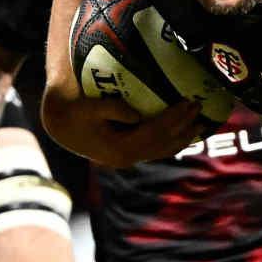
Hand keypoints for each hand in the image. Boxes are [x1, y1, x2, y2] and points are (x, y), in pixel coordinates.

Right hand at [42, 89, 206, 168]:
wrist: (61, 125)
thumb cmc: (75, 111)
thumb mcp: (90, 106)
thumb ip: (112, 109)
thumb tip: (135, 114)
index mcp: (119, 148)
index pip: (154, 133)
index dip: (174, 119)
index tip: (189, 103)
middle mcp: (126, 157)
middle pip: (162, 144)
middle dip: (183, 127)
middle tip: (200, 108)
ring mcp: (127, 158)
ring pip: (161, 151)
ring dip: (182, 138)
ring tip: (200, 124)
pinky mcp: (127, 154)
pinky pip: (155, 150)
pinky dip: (170, 142)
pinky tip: (183, 133)